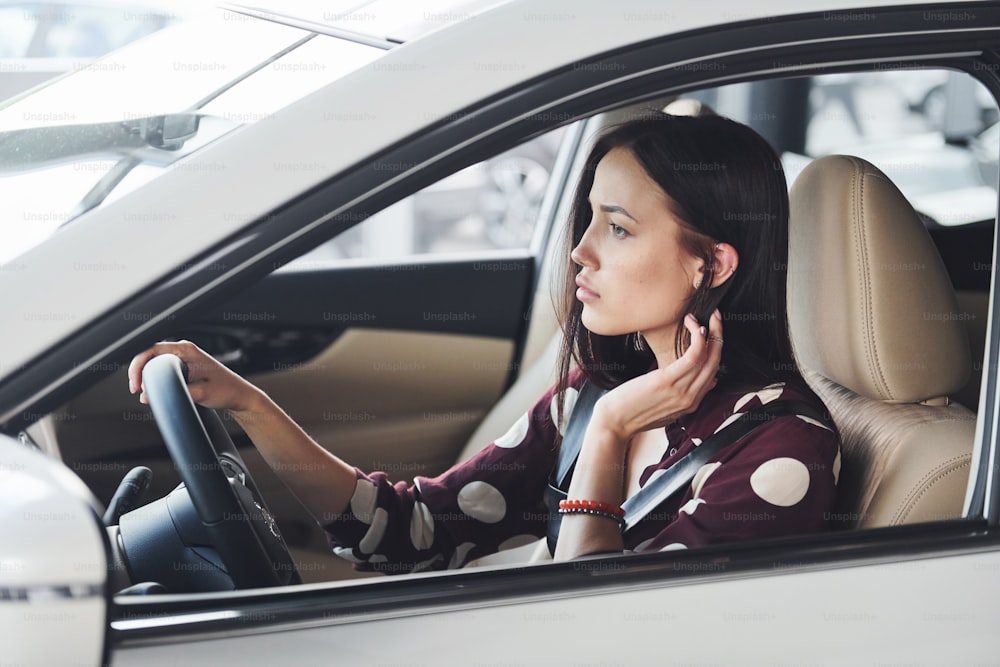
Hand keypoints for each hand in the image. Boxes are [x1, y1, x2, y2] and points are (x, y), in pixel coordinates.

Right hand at [127, 340, 261, 412]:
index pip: (151, 350)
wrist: (240, 396)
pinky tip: (156, 391)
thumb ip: (174, 392)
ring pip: (156, 364)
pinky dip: (156, 380)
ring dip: (148, 377)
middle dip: (140, 373)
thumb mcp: (199, 393)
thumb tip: (147, 396)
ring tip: (146, 393)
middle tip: (139, 392)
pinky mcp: (185, 367)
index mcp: (186, 350)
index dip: (138, 367)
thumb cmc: (226, 391)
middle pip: (150, 356)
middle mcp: (184, 351)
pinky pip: (164, 370)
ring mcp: (184, 358)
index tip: (136, 385)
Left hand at [592, 309, 722, 442]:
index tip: (713, 333)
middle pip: (715, 364)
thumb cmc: (632, 412)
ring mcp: (681, 392)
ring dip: (711, 332)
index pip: (713, 374)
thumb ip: (685, 397)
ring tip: (707, 316)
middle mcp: (690, 399)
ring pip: (708, 358)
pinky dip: (698, 339)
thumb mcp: (666, 410)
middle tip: (717, 317)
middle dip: (720, 336)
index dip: (716, 350)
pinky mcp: (666, 382)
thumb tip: (706, 384)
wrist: (613, 423)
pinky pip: (693, 357)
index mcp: (690, 404)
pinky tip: (695, 326)